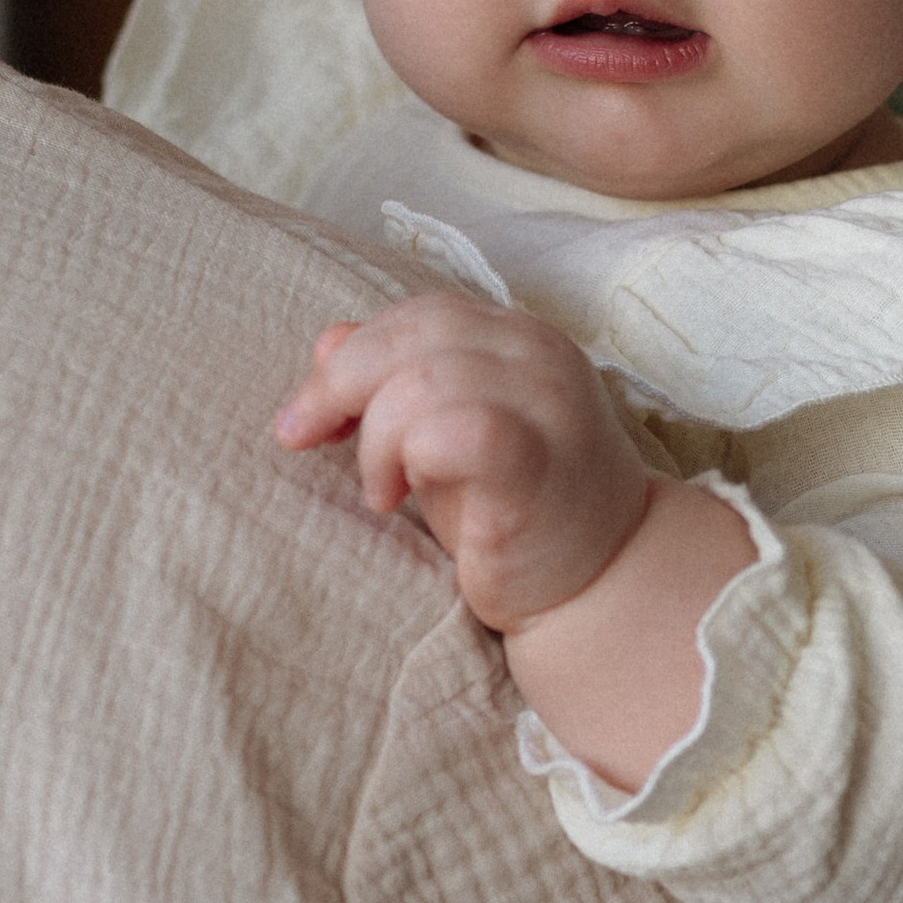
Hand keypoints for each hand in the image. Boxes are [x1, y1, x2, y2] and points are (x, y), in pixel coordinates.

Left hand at [274, 293, 652, 635]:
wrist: (599, 586)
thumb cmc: (516, 511)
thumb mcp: (447, 432)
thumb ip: (397, 379)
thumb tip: (327, 341)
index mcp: (520, 338)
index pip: (420, 315)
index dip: (351, 357)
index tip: (306, 417)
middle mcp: (541, 357)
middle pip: (413, 334)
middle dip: (338, 388)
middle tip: (303, 441)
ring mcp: (547, 405)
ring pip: (421, 381)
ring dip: (374, 440)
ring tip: (380, 493)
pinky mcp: (539, 464)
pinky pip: (456, 430)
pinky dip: (408, 457)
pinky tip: (402, 499)